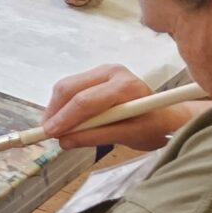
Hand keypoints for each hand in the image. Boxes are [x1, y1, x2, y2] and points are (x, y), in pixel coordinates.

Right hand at [40, 63, 194, 150]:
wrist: (165, 116)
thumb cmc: (154, 127)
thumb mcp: (130, 136)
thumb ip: (97, 137)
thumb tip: (64, 141)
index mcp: (125, 85)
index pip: (86, 100)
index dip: (65, 118)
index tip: (50, 134)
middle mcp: (111, 71)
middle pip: (70, 88)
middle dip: (55, 112)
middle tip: (46, 133)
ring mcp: (101, 71)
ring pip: (66, 87)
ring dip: (56, 109)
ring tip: (54, 129)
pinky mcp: (94, 76)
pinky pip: (69, 88)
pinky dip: (62, 105)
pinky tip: (63, 121)